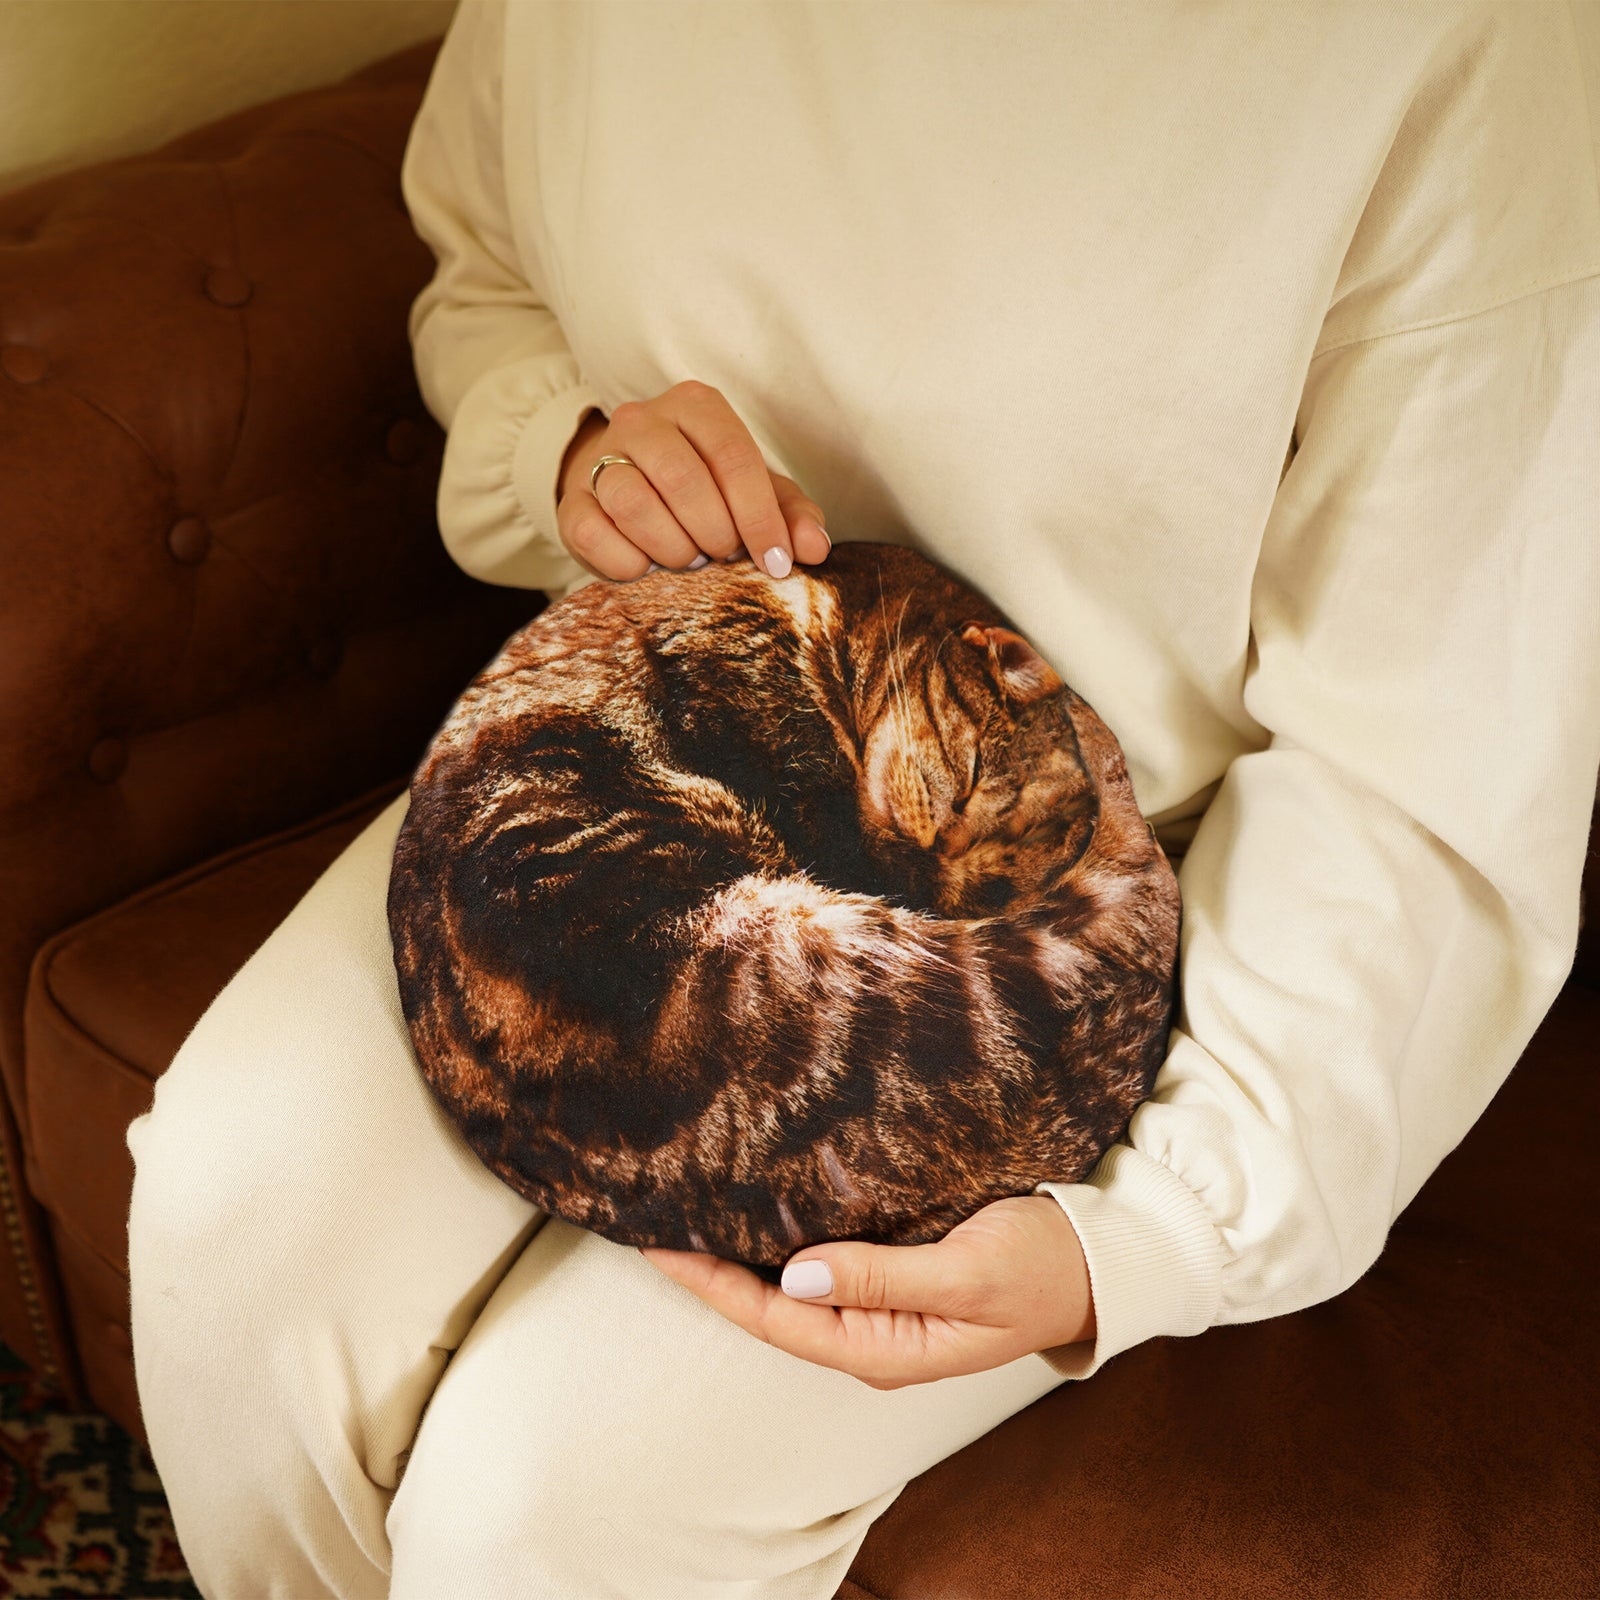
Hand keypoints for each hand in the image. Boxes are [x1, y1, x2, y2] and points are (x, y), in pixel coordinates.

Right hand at [557, 381, 830, 581]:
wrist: (630, 495)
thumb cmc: (706, 494)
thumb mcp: (755, 496)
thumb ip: (791, 516)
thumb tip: (813, 549)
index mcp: (697, 406)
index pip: (733, 457)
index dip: (759, 517)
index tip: (775, 564)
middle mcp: (643, 420)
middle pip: (683, 479)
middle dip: (714, 534)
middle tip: (722, 558)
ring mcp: (601, 457)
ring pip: (633, 502)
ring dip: (672, 548)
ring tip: (687, 560)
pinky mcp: (572, 501)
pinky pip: (594, 534)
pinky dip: (628, 563)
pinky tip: (647, 568)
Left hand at [641, 1195, 1095, 1388]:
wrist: (1098, 1265)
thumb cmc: (1040, 1266)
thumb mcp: (968, 1272)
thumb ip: (884, 1276)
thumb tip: (796, 1276)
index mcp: (884, 1348)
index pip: (776, 1318)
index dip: (713, 1285)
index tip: (661, 1247)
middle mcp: (872, 1337)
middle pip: (770, 1308)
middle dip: (711, 1272)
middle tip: (654, 1221)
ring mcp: (883, 1311)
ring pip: (791, 1288)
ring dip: (740, 1256)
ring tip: (689, 1214)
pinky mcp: (896, 1280)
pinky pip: (823, 1267)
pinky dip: (780, 1242)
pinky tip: (757, 1214)